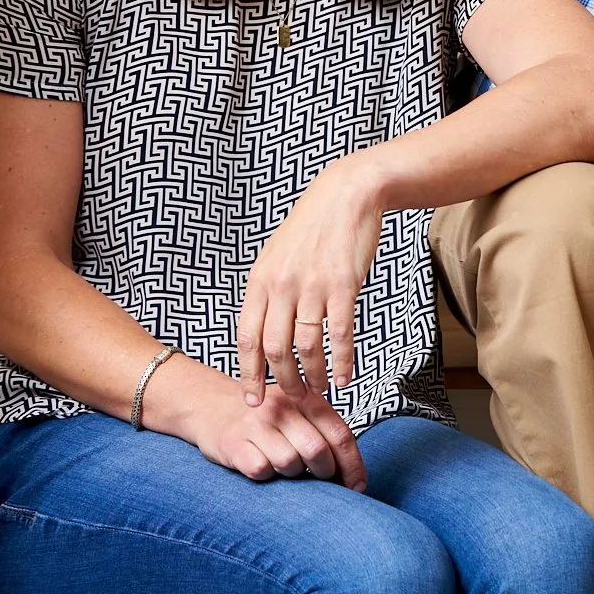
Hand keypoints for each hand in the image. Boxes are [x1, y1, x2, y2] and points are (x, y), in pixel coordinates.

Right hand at [190, 374, 366, 488]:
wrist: (213, 407)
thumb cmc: (268, 420)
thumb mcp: (299, 414)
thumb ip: (325, 434)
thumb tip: (355, 477)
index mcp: (306, 398)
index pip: (340, 435)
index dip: (353, 466)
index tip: (358, 488)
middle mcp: (282, 407)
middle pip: (317, 451)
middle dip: (324, 473)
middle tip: (318, 478)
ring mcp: (257, 424)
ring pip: (290, 463)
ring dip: (292, 474)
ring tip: (284, 465)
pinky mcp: (234, 443)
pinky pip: (261, 470)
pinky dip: (266, 475)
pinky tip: (262, 464)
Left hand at [238, 158, 386, 403]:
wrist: (346, 194)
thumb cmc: (312, 227)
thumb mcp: (277, 256)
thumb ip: (268, 291)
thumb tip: (263, 331)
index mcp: (261, 280)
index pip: (247, 337)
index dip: (248, 373)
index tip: (253, 399)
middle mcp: (282, 285)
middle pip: (274, 348)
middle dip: (282, 382)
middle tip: (293, 398)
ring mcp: (313, 286)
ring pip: (306, 347)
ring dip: (312, 376)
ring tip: (318, 389)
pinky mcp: (343, 285)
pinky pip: (340, 335)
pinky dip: (342, 362)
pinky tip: (344, 377)